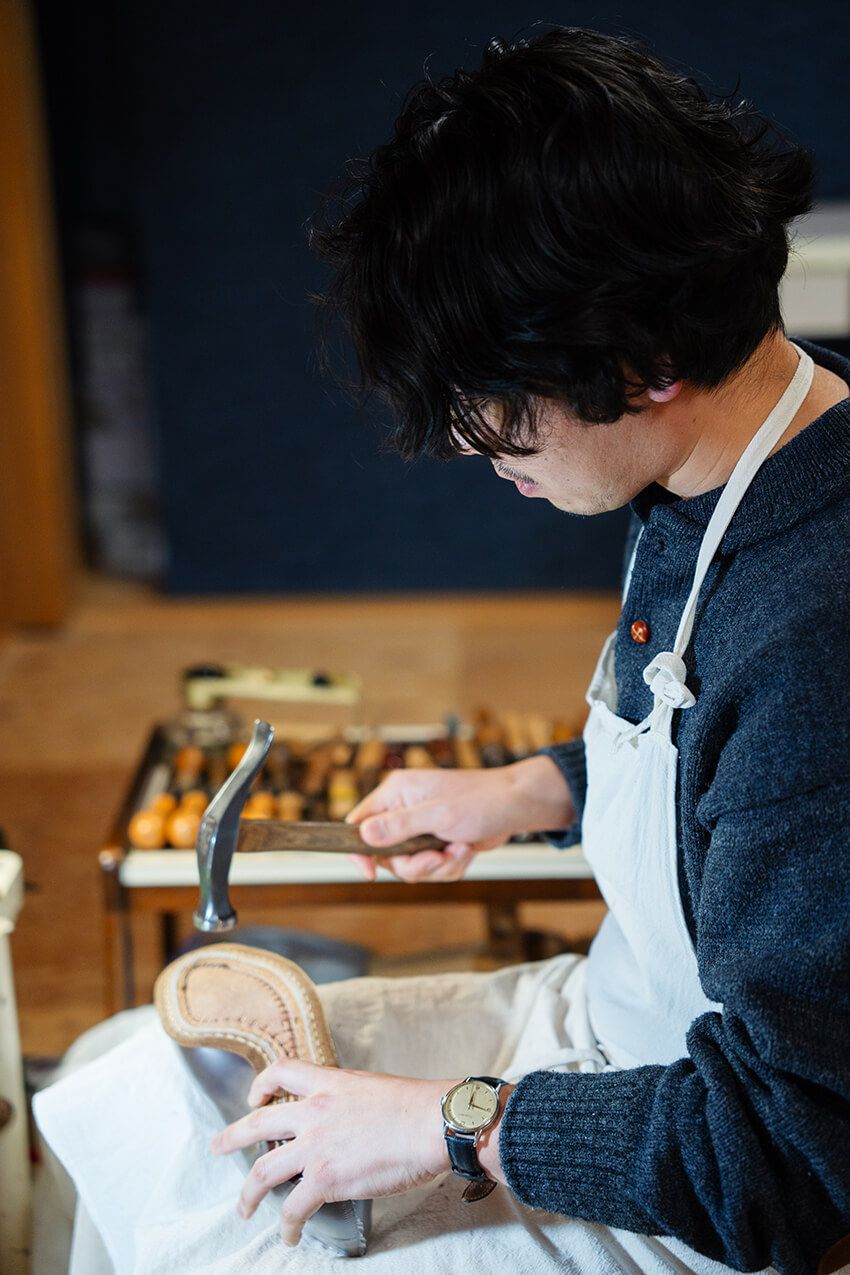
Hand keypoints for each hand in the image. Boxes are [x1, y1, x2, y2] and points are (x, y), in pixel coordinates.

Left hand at [210, 1059, 452, 1245]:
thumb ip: (350, 1101)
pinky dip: (287, 1224)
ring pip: (262, 1170)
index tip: (255, 1097)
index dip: (262, 1084)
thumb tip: (350, 1119)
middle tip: (217, 1146)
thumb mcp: (372, 1088)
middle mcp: (314, 1111)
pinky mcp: (325, 1177)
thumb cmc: (415, 1107)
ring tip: (243, 1207)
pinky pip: (293, 1207)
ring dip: (248, 1193)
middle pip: (257, 1122)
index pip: (282, 1071)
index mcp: (328, 1083)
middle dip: (231, 1138)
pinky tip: (289, 1234)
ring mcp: (316, 1145)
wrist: (432, 1123)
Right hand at [346, 755, 574, 883]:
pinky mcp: (436, 842)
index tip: (370, 873)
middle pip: (386, 854)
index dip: (360, 851)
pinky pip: (431, 868)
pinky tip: (466, 850)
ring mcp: (420, 827)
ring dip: (438, 866)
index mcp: (396, 793)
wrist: (516, 806)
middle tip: (437, 858)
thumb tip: (363, 836)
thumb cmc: (481, 800)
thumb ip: (399, 826)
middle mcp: (404, 809)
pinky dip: (450, 866)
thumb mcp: (438, 815)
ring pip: (411, 865)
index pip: (358, 823)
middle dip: (415, 864)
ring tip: (460, 850)